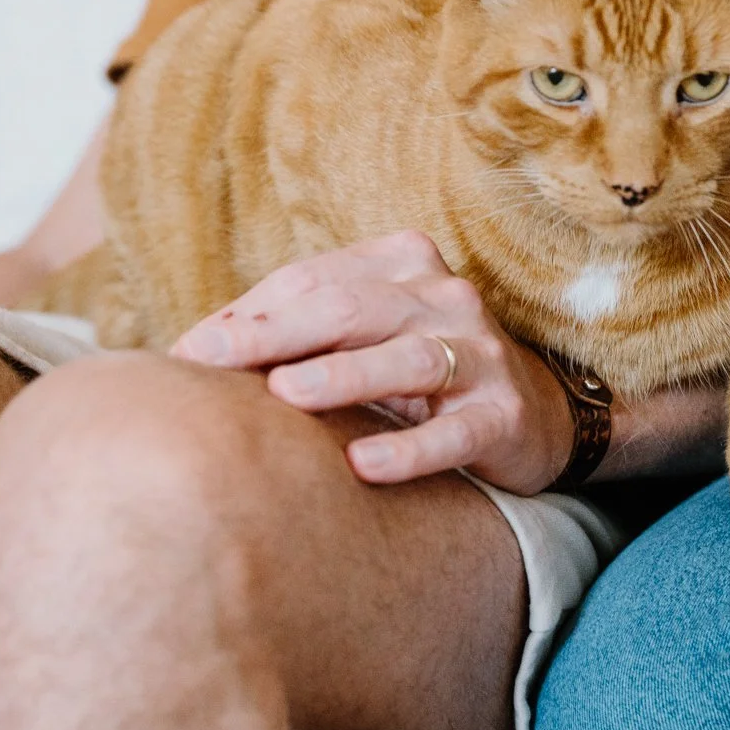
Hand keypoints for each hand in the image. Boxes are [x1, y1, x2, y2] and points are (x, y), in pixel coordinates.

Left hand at [170, 230, 573, 493]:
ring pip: (405, 359)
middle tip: (210, 361)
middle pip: (351, 308)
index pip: (313, 281)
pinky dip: (409, 448)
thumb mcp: (369, 336)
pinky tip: (364, 465)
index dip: (249, 314)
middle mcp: (446, 299)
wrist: (540, 416)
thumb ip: (299, 329)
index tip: (189, 353)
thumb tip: (197, 346)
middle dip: (274, 333)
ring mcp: (480, 355)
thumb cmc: (425, 375)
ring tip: (285, 393)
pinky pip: (452, 433)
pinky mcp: (503, 416)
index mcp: (404, 265)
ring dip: (342, 376)